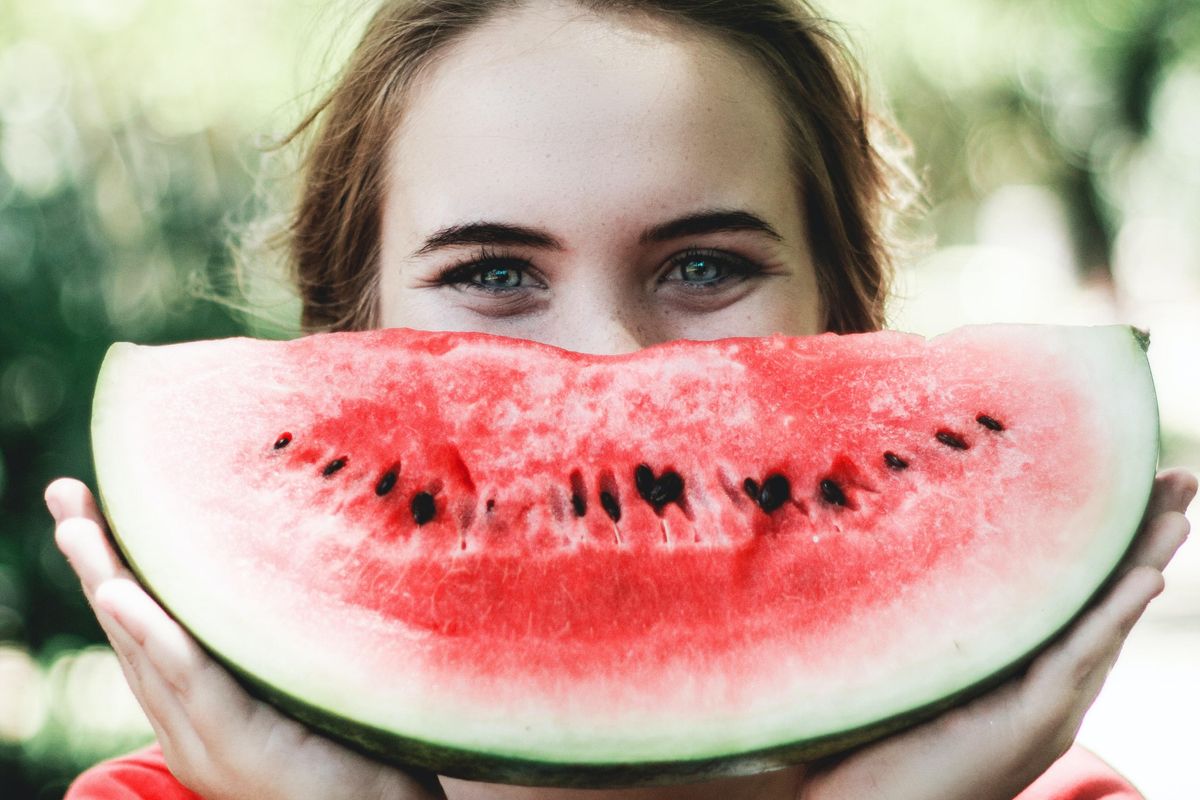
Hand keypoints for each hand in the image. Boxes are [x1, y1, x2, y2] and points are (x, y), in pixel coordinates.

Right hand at [45, 478, 444, 799]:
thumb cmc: (349, 743)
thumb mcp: (294, 676)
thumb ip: (270, 635)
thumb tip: (279, 556)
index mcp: (196, 705)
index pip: (144, 626)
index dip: (113, 566)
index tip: (90, 504)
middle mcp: (187, 721)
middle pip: (131, 630)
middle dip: (94, 561)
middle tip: (66, 493)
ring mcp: (205, 737)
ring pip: (146, 649)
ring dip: (108, 584)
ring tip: (76, 527)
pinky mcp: (238, 745)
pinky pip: (191, 682)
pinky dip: (154, 636)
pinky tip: (121, 595)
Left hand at [798, 468, 1195, 799]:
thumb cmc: (871, 736)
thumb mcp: (912, 658)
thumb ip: (931, 614)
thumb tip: (904, 535)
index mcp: (1023, 669)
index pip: (1078, 594)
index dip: (1110, 541)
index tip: (1134, 480)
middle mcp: (1047, 688)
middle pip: (1107, 601)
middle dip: (1147, 538)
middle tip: (1180, 478)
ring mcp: (1046, 709)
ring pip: (1106, 624)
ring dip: (1146, 564)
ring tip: (1179, 514)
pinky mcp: (1031, 724)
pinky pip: (1079, 660)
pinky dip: (1113, 616)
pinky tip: (1146, 576)